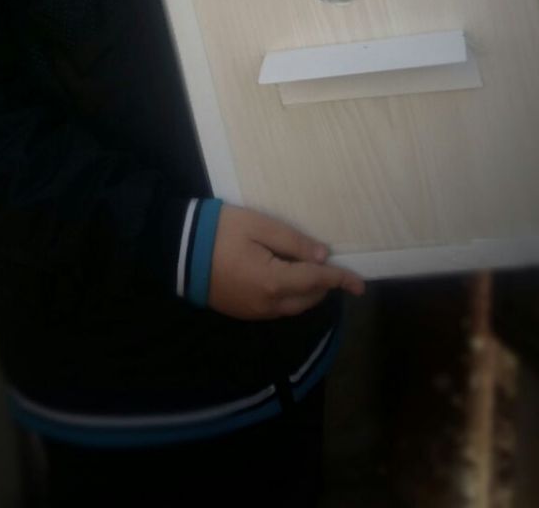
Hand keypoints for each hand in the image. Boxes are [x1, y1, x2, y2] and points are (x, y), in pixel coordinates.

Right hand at [207, 205, 364, 320]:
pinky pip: (277, 309)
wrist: (178, 250)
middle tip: (328, 265)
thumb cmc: (219, 231)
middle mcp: (268, 305)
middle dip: (324, 285)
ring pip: (293, 307)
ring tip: (310, 271)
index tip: (360, 283)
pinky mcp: (243, 312)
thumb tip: (321, 256)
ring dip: (307, 292)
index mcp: (274, 282)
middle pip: (308, 299)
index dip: (341, 280)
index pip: (317, 282)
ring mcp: (254, 312)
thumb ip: (292, 241)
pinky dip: (290, 296)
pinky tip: (286, 278)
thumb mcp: (258, 226)